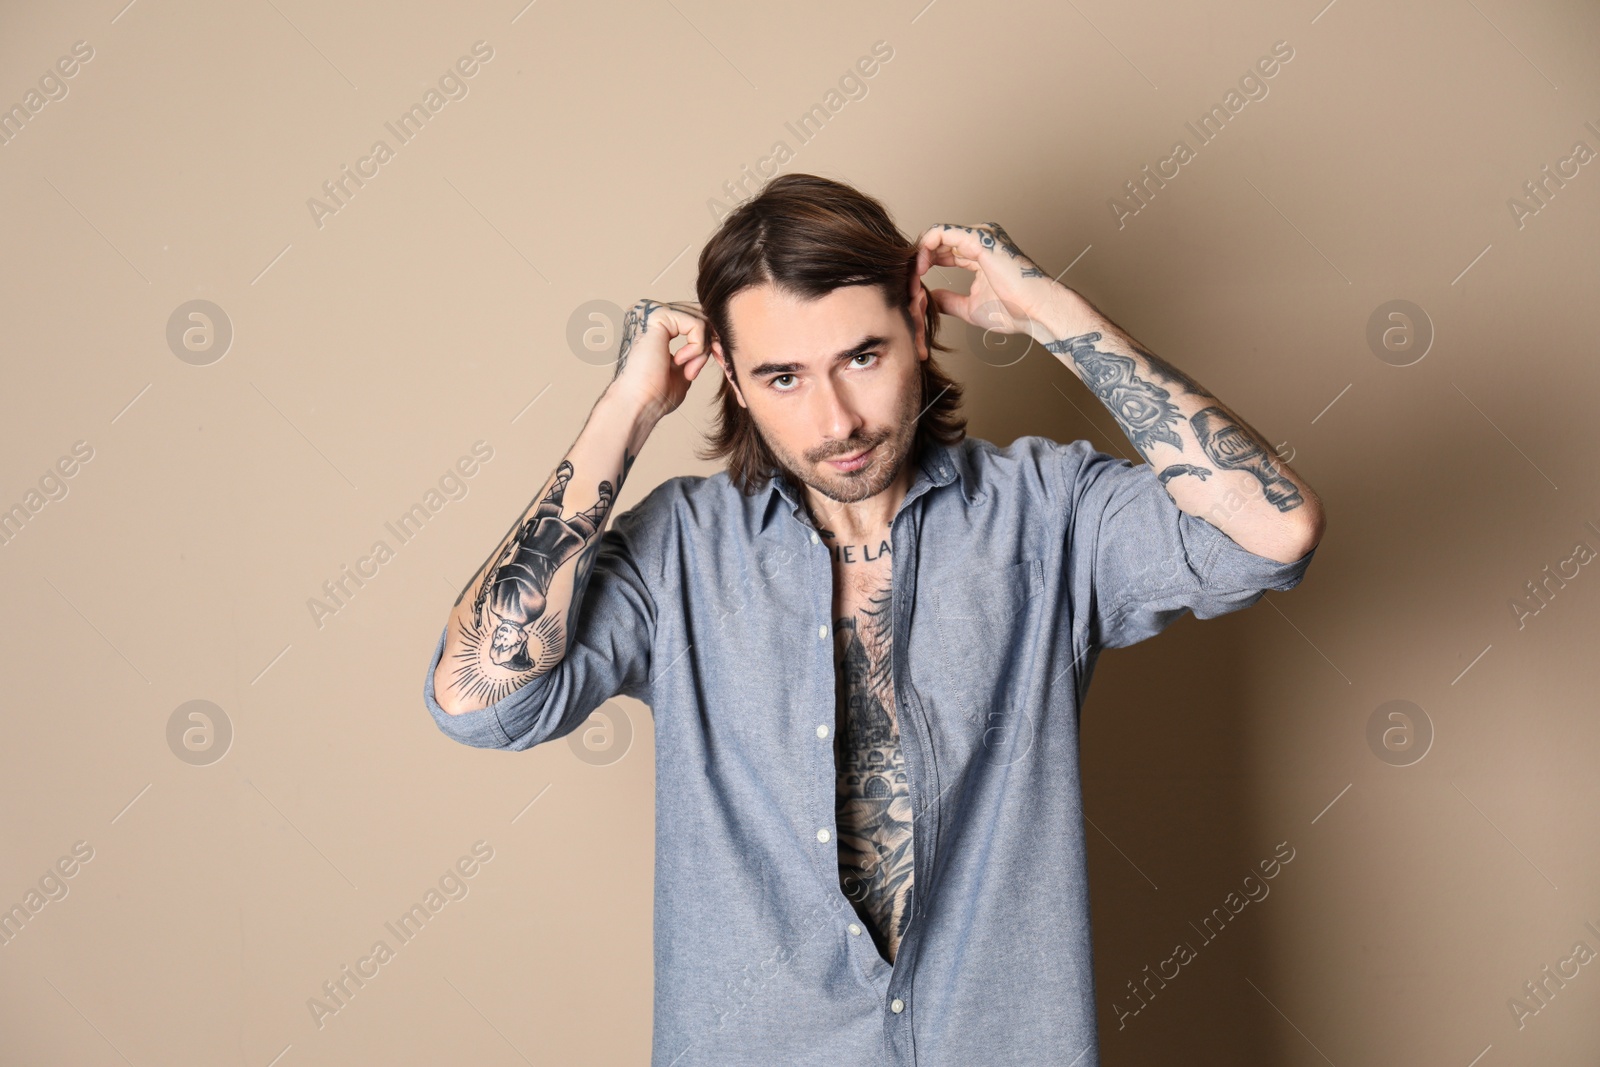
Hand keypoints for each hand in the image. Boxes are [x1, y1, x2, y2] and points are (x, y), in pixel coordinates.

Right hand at [605, 299, 711, 418]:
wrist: (639, 403)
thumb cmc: (655, 392)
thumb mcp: (683, 366)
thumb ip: (695, 349)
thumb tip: (714, 338)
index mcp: (654, 322)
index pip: (692, 317)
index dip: (706, 340)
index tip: (698, 367)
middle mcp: (650, 311)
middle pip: (699, 313)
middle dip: (708, 342)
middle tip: (695, 369)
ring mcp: (653, 310)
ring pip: (700, 318)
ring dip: (702, 349)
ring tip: (687, 369)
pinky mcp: (658, 315)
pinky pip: (697, 324)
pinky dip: (697, 347)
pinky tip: (679, 362)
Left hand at [913, 222, 1062, 342]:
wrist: (1035, 312)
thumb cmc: (1013, 311)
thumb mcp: (970, 307)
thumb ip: (949, 300)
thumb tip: (931, 299)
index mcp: (980, 253)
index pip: (943, 251)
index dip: (924, 266)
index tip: (913, 286)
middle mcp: (980, 240)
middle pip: (937, 242)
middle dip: (918, 262)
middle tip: (908, 284)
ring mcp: (980, 236)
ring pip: (936, 235)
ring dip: (919, 257)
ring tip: (913, 279)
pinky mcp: (978, 238)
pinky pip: (940, 233)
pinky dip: (925, 249)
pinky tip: (920, 269)